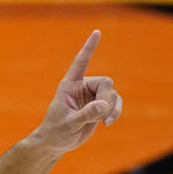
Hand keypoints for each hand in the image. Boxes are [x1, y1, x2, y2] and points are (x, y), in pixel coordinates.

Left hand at [35, 30, 123, 152]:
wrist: (57, 141)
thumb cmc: (56, 131)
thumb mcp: (69, 124)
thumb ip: (86, 114)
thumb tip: (103, 105)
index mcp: (69, 85)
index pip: (80, 62)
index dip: (89, 48)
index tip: (97, 32)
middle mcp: (82, 86)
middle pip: (106, 82)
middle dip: (107, 98)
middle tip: (100, 115)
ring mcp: (93, 95)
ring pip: (113, 93)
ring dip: (112, 108)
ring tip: (102, 121)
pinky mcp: (100, 105)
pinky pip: (116, 102)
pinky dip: (116, 112)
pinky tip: (107, 123)